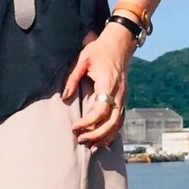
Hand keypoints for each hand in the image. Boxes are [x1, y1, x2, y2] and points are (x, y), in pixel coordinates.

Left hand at [62, 22, 133, 147]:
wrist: (120, 43)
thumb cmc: (99, 49)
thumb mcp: (82, 59)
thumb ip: (72, 78)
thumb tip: (65, 97)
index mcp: (108, 84)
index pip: (101, 110)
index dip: (88, 122)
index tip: (74, 127)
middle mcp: (119, 93)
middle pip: (112, 122)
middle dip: (97, 134)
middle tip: (80, 140)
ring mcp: (123, 97)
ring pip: (118, 123)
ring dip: (105, 136)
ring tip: (90, 145)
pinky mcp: (123, 98)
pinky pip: (120, 119)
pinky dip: (112, 132)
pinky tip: (102, 140)